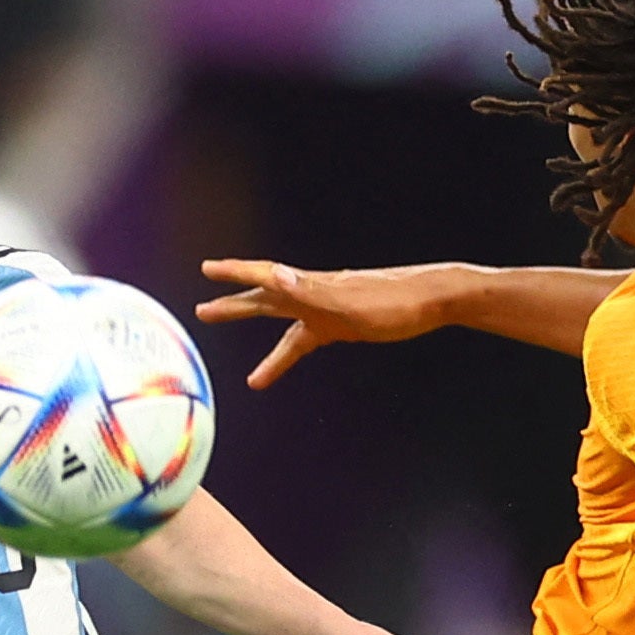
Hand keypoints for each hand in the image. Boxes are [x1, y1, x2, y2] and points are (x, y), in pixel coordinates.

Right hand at [195, 260, 453, 388]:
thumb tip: (274, 274)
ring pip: (281, 321)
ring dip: (257, 331)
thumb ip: (308, 289)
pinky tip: (279, 363)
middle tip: (201, 311)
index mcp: (311, 288)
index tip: (206, 271)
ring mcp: (326, 310)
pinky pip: (304, 339)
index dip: (235, 274)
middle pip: (265, 299)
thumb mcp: (348, 301)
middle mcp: (314, 295)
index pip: (265, 278)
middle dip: (233, 305)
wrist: (432, 300)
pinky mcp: (340, 324)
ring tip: (238, 356)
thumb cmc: (394, 302)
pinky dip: (286, 353)